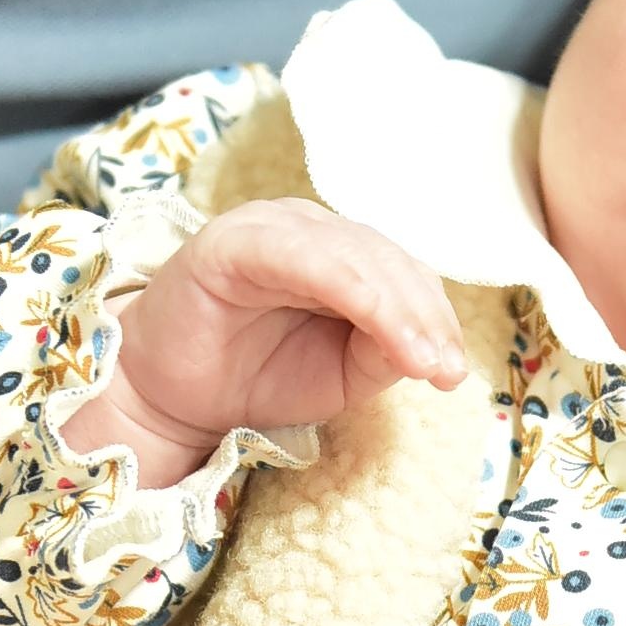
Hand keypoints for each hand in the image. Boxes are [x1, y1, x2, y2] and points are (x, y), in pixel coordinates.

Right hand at [72, 200, 467, 487]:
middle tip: (446, 371)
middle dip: (425, 316)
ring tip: (423, 361)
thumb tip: (431, 347)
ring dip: (398, 308)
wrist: (171, 398)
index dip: (435, 317)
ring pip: (357, 255)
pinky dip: (352, 290)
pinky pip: (304, 256)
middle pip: (390, 260)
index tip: (454, 371)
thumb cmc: (256, 377)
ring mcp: (272, 228)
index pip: (405, 273)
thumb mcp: (342, 374)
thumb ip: (385, 352)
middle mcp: (310, 229)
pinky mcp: (234, 241)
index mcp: (340, 252)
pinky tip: (379, 327)